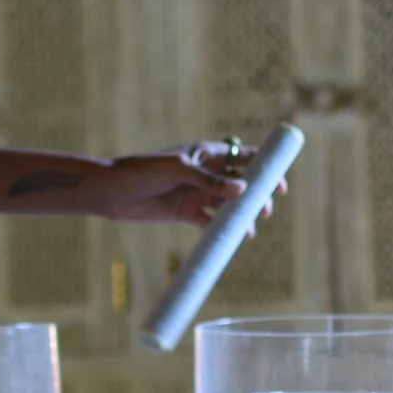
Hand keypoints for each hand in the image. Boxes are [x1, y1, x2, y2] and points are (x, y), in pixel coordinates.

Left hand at [98, 140, 283, 225]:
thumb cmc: (143, 171)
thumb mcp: (178, 169)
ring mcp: (197, 193)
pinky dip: (221, 229)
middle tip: (263, 211)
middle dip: (257, 197)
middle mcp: (207, 173)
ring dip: (241, 217)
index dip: (265, 168)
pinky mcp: (187, 212)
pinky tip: (228, 238)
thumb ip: (208, 180)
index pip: (245, 157)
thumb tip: (242, 189)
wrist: (112, 192)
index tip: (280, 184)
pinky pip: (211, 221)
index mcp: (208, 153)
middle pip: (242, 184)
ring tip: (247, 231)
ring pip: (229, 205)